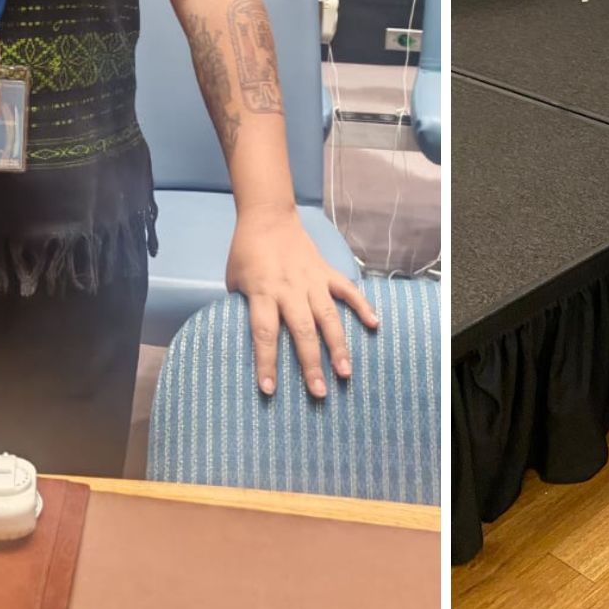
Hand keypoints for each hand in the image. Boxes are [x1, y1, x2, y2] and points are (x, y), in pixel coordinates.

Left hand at [225, 207, 378, 396]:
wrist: (267, 216)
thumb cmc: (246, 252)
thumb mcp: (234, 281)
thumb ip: (245, 308)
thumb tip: (252, 338)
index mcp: (263, 292)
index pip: (264, 333)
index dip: (266, 362)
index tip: (270, 389)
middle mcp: (289, 289)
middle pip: (301, 331)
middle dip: (310, 363)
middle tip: (319, 392)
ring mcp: (311, 280)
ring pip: (327, 316)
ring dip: (337, 345)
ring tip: (346, 371)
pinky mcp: (326, 271)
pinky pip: (347, 290)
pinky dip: (362, 305)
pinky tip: (375, 324)